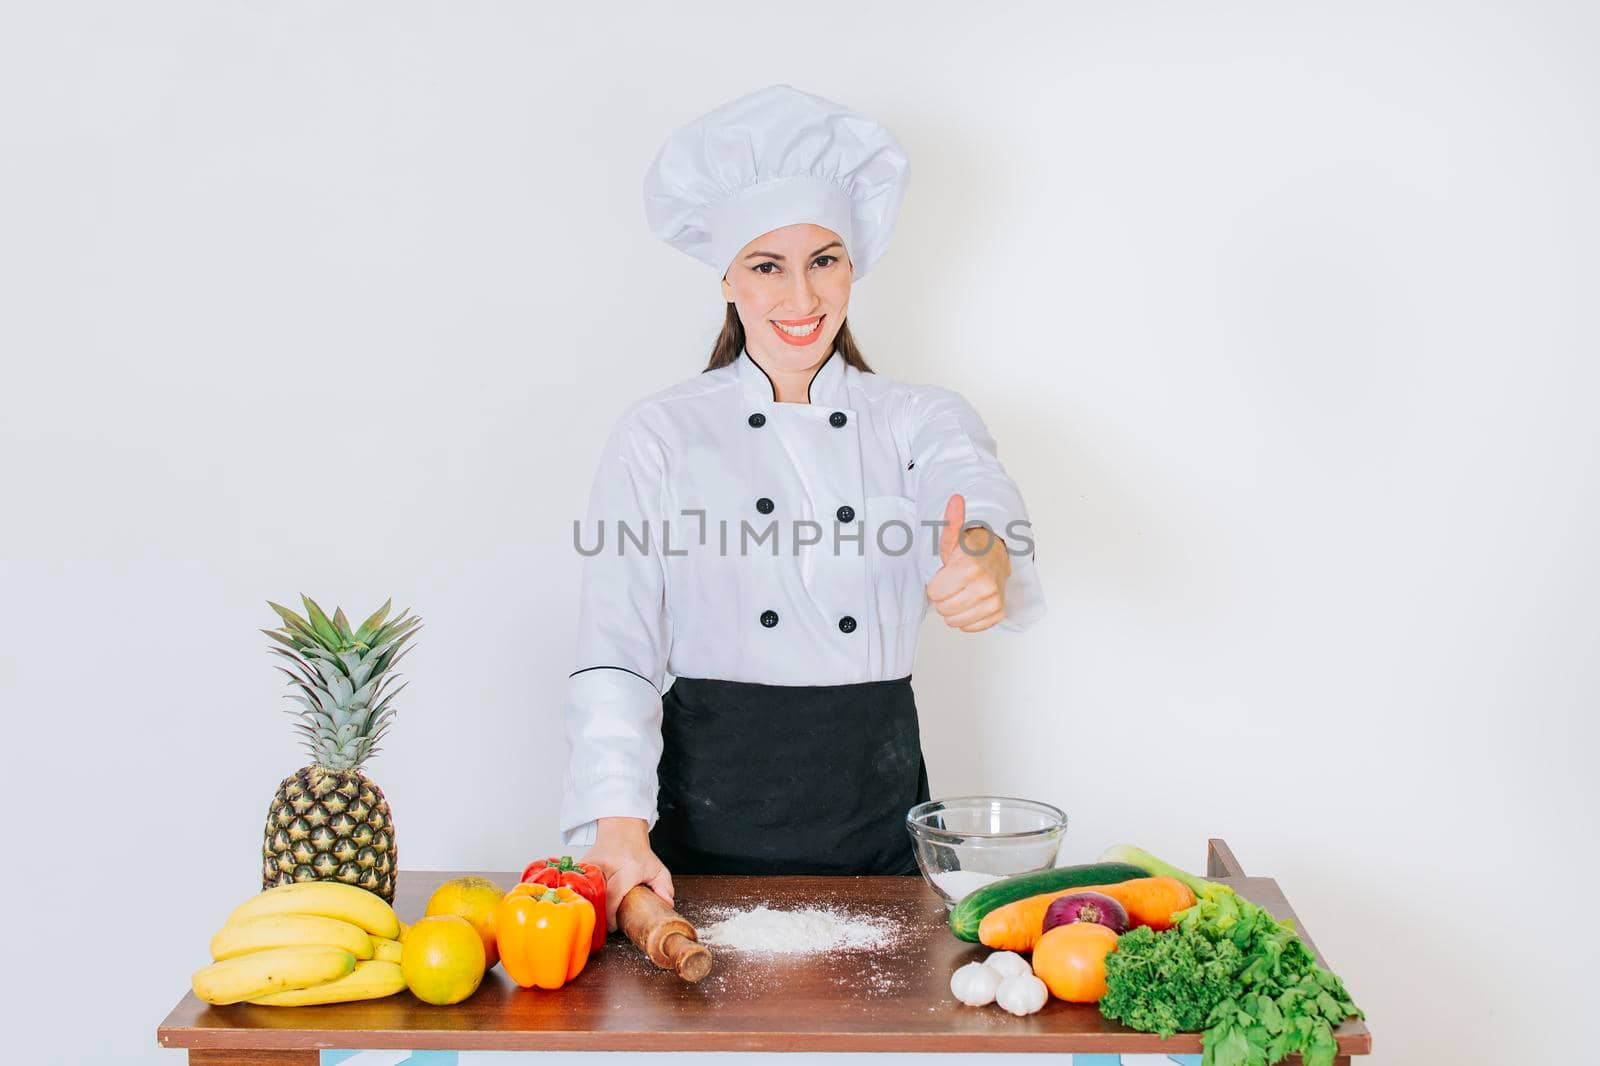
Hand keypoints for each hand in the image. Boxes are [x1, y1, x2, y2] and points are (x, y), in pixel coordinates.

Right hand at [581, 817, 674, 931]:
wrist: (621, 831)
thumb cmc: (638, 853)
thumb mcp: (656, 868)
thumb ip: (664, 887)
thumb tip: (666, 904)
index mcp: (626, 869)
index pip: (614, 897)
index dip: (611, 917)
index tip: (614, 926)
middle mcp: (606, 866)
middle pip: (597, 898)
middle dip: (599, 915)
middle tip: (603, 926)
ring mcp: (590, 865)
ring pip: (584, 892)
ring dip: (589, 905)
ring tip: (594, 915)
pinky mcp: (581, 865)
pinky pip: (578, 885)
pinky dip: (581, 895)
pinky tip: (585, 902)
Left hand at [925, 493, 1010, 631]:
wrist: (996, 558)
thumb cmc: (970, 551)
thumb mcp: (953, 539)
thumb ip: (951, 523)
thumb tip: (956, 499)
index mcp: (969, 568)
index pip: (934, 594)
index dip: (936, 584)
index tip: (946, 574)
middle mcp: (985, 586)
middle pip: (943, 609)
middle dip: (943, 597)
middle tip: (953, 583)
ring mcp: (994, 601)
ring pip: (954, 621)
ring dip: (953, 609)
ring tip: (960, 592)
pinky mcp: (998, 613)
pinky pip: (969, 627)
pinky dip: (966, 618)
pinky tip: (971, 602)